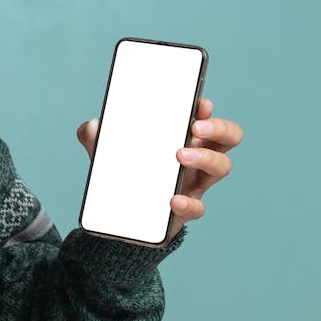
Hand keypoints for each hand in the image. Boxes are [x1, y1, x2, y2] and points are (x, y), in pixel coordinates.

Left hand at [76, 97, 242, 243]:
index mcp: (182, 138)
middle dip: (219, 127)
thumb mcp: (108, 152)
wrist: (121, 217)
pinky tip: (173, 199)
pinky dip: (188, 203)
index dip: (207, 109)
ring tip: (181, 155)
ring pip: (221, 167)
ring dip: (206, 157)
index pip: (206, 117)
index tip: (198, 103)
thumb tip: (91, 126)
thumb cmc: (126, 173)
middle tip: (195, 127)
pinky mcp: (184, 211)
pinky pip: (197, 208)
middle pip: (228, 137)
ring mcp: (194, 184)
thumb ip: (95, 136)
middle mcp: (195, 158)